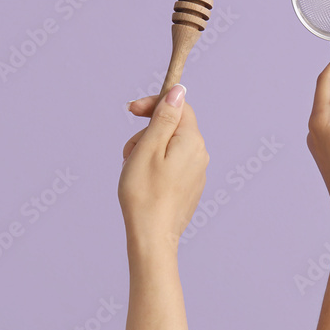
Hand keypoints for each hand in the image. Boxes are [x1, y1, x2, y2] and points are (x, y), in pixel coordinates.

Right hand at [120, 85, 208, 253]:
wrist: (152, 237)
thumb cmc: (145, 192)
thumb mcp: (149, 147)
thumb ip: (164, 117)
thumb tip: (178, 92)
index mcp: (192, 141)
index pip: (178, 107)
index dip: (154, 104)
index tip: (130, 110)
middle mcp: (200, 154)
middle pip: (171, 127)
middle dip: (146, 133)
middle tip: (128, 152)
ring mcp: (197, 172)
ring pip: (169, 147)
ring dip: (147, 150)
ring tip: (132, 169)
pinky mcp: (190, 186)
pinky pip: (171, 165)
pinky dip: (154, 166)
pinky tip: (142, 182)